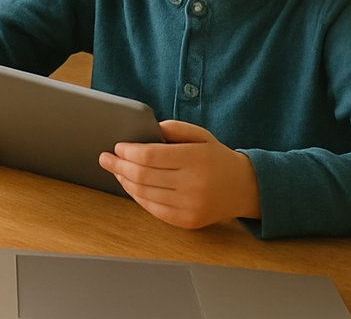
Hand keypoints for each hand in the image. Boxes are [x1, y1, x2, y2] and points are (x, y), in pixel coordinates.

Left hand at [99, 119, 260, 228]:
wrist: (245, 188)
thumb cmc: (217, 158)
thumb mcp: (201, 135)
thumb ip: (174, 128)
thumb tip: (146, 129)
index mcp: (195, 159)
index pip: (150, 155)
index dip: (128, 151)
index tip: (117, 146)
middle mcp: (193, 184)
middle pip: (142, 176)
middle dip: (118, 165)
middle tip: (104, 158)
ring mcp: (190, 206)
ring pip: (144, 194)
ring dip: (124, 181)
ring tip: (115, 170)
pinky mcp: (188, 221)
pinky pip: (153, 209)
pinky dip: (137, 197)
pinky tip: (130, 186)